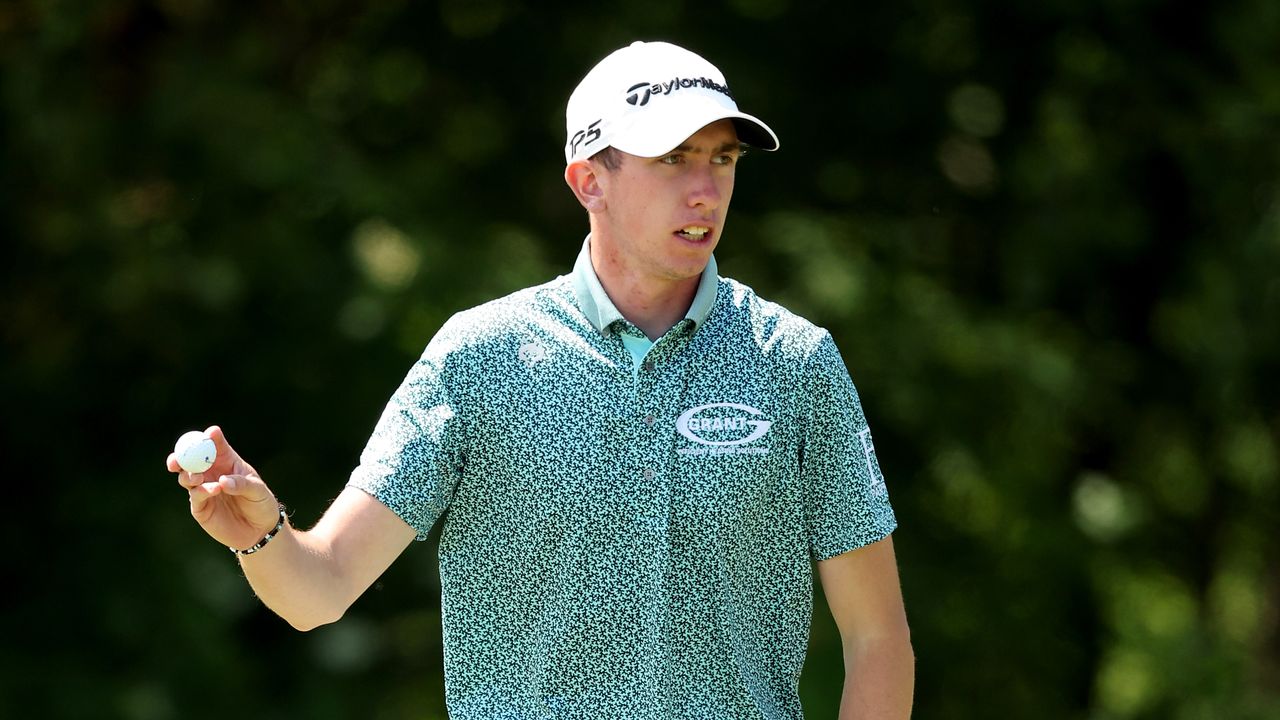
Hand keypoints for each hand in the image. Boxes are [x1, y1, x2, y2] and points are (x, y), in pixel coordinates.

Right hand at [168, 425, 281, 551]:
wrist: (259, 529)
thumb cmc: (261, 503)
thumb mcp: (257, 490)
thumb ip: (241, 484)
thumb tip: (223, 480)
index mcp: (227, 461)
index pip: (216, 445)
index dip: (211, 437)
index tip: (210, 433)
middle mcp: (212, 473)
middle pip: (191, 459)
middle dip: (182, 455)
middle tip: (178, 457)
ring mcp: (204, 489)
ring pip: (186, 477)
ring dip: (188, 474)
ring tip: (198, 477)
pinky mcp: (200, 507)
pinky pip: (195, 495)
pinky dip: (201, 491)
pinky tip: (213, 490)